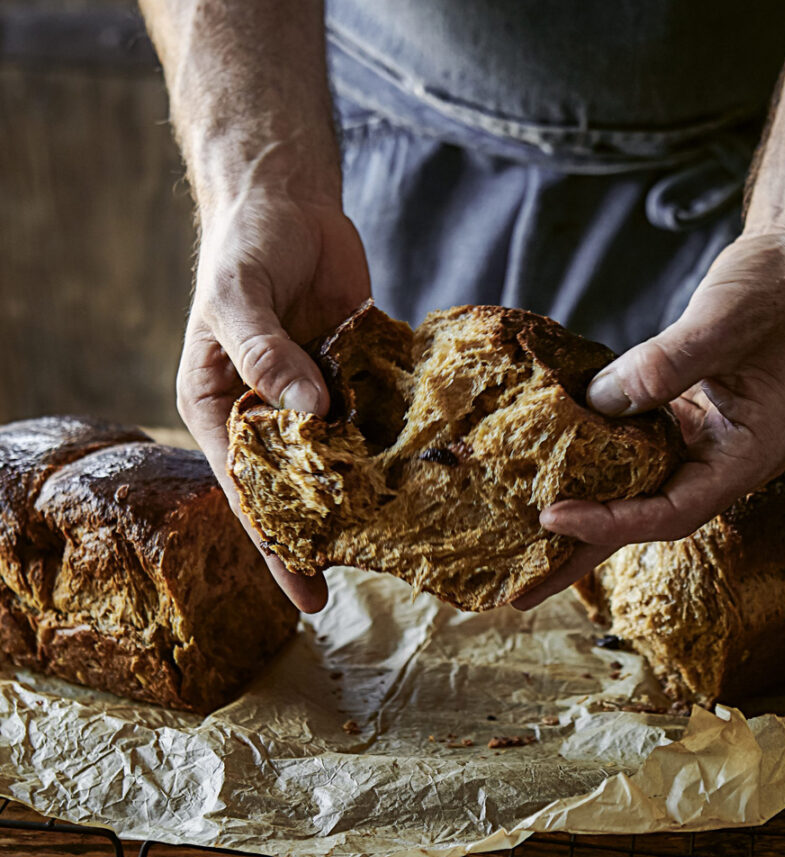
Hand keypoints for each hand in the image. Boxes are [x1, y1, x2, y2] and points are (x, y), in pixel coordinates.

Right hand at [177, 174, 370, 612]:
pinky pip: (379, 412)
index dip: (277, 546)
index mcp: (222, 407)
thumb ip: (266, 352)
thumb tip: (309, 413)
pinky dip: (399, 438)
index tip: (306, 597)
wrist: (289, 200)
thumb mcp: (239, 298)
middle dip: (330, 533)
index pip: (249, 492)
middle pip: (301, 486)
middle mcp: (271, 411)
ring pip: (345, 455)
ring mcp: (319, 393)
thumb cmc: (246, 247)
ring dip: (372, 492)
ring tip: (410, 541)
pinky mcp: (358, 372)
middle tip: (372, 580)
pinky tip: (431, 469)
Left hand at [512, 233, 784, 609]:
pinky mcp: (673, 419)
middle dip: (582, 551)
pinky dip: (588, 461)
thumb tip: (598, 404)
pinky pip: (625, 451)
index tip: (554, 517)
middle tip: (523, 589)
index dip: (611, 522)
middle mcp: (718, 461)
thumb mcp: (723, 323)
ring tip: (522, 543)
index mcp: (747, 456)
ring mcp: (695, 442)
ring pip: (630, 490)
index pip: (672, 512)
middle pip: (643, 519)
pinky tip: (548, 469)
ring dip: (579, 512)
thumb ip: (664, 365)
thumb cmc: (775, 293)